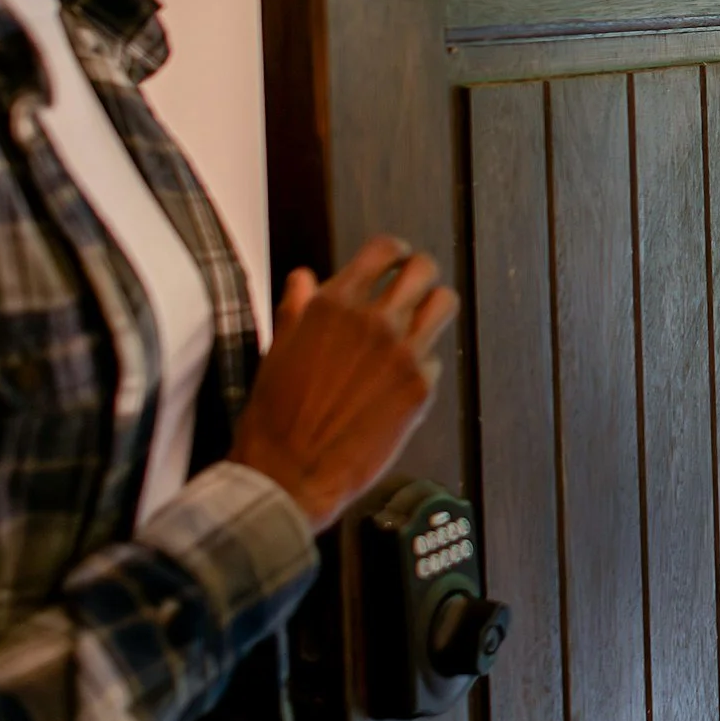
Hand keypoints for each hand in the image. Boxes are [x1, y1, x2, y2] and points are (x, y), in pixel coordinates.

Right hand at [232, 236, 460, 531]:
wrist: (290, 472)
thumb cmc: (275, 416)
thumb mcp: (277, 349)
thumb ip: (298, 308)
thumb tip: (305, 279)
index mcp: (333, 305)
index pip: (383, 249)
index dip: (394, 252)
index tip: (396, 260)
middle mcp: (373, 322)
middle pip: (423, 269)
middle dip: (420, 274)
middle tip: (414, 287)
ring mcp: (401, 354)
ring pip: (444, 305)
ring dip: (434, 309)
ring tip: (423, 323)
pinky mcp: (419, 388)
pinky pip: (436, 360)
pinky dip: (423, 367)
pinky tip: (401, 382)